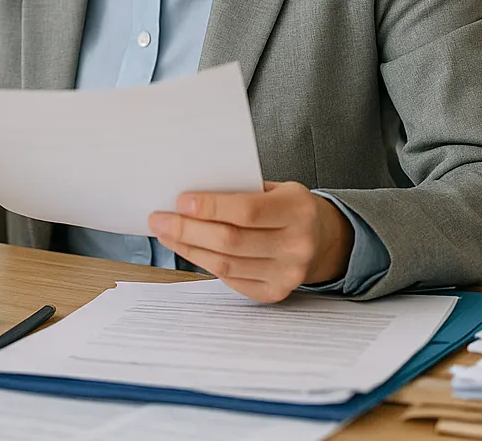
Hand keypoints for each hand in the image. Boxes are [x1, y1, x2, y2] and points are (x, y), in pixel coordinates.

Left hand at [148, 181, 354, 302]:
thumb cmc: (286, 206)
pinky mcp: (275, 293)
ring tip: (166, 233)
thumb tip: (188, 195)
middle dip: (188, 229)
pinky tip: (187, 248)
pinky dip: (204, 263)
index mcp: (297, 209)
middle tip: (158, 218)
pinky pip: (230, 280)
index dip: (210, 207)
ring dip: (188, 247)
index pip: (247, 210)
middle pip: (231, 241)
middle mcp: (297, 244)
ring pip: (225, 264)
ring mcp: (288, 274)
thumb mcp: (274, 187)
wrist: (322, 238)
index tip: (180, 201)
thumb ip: (240, 189)